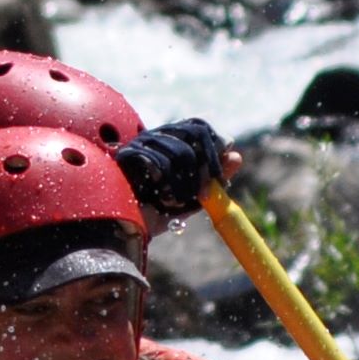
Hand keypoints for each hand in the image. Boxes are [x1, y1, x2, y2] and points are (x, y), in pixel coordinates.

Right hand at [117, 116, 231, 222]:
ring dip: (187, 183)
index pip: (198, 126)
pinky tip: (162, 200)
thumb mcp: (191, 198)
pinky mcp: (127, 155)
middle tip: (209, 189)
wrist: (122, 233)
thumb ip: (213, 179)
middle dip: (209, 161)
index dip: (216, 143)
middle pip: (194, 132)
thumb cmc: (154, 215)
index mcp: (169, 142)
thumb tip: (236, 156)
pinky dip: (170, 187)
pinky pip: (162, 164)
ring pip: (182, 152)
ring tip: (177, 202)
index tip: (226, 163)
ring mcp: (139, 144)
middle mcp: (154, 136)